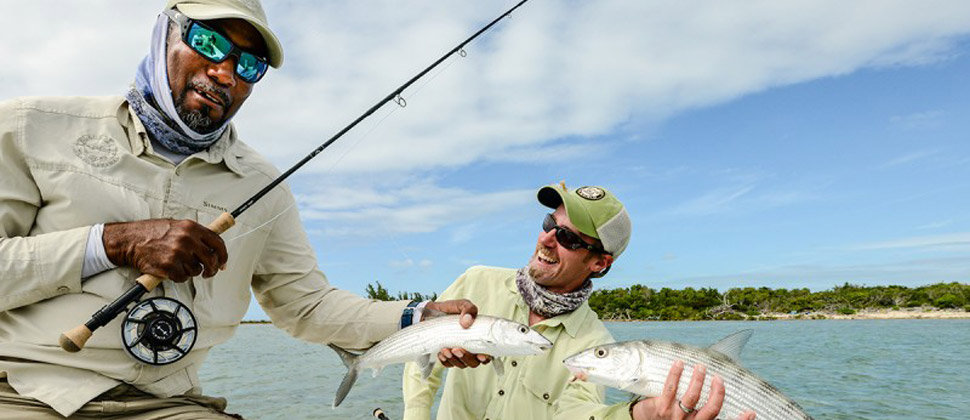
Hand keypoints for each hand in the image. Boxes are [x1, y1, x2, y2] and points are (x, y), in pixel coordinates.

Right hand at [103, 219, 227, 282]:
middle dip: (212, 269)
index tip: (223, 263)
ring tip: (181, 265)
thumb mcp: (178, 225)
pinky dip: (179, 277)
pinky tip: (172, 270)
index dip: (223, 256)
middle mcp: (187, 240)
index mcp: (192, 228)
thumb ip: (195, 234)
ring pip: (197, 270)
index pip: (218, 243)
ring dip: (191, 272)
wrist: (130, 240)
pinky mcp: (169, 266)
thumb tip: (212, 246)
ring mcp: (178, 253)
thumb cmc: (152, 232)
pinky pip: (183, 278)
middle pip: (211, 260)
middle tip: (208, 272)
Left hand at [423, 299, 492, 367]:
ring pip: (461, 364)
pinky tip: (441, 353)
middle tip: (456, 349)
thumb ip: (468, 309)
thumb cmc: (450, 310)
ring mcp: (458, 353)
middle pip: (474, 362)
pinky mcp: (447, 356)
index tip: (480, 355)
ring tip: (445, 350)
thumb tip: (467, 322)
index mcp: (478, 338)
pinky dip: (445, 361)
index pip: (486, 354)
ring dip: (454, 360)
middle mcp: (470, 348)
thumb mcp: (461, 305)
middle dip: (466, 358)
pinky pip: (448, 364)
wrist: (431, 312)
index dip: (485, 358)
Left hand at [631, 361, 755, 419]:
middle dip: (717, 392)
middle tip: (718, 377)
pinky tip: (679, 363)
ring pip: (691, 398)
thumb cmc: (669, 417)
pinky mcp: (660, 408)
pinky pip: (670, 389)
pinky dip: (675, 374)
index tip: (751, 411)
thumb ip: (700, 407)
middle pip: (710, 410)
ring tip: (701, 367)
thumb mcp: (687, 416)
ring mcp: (675, 416)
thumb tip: (715, 388)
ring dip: (698, 380)